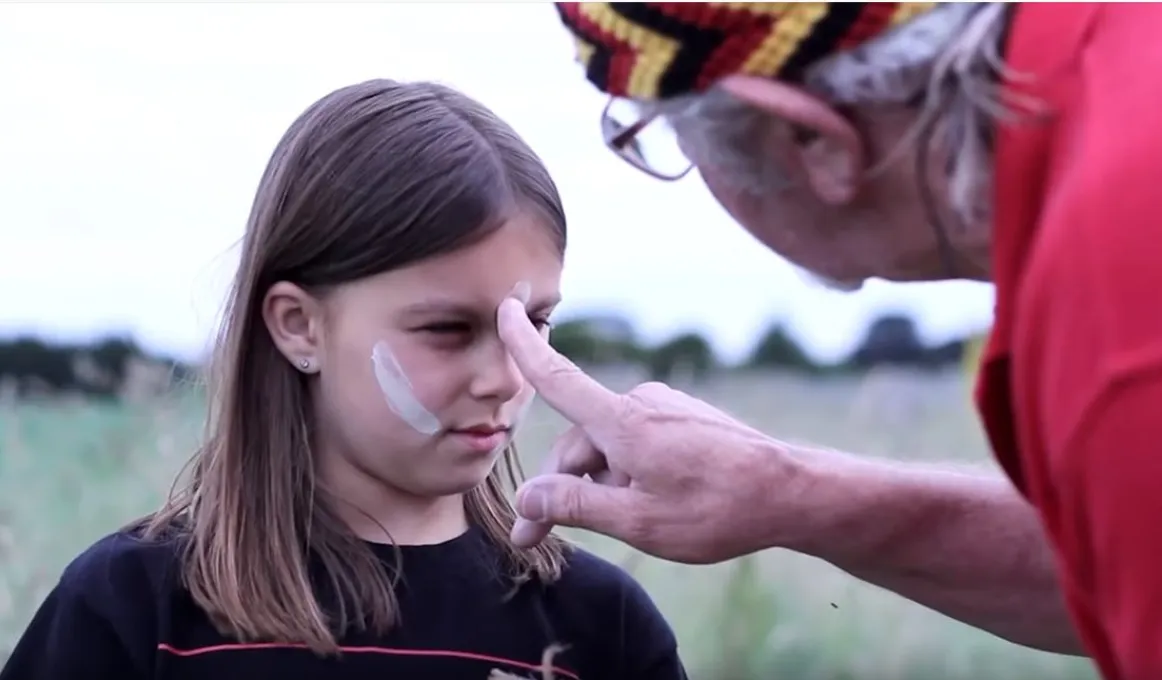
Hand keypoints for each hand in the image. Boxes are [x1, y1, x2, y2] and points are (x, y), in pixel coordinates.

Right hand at [496, 297, 806, 564]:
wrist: (790, 492)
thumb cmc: (717, 510)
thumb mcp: (638, 521)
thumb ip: (576, 506)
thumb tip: (527, 496)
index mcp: (623, 423)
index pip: (558, 378)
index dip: (524, 345)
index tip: (505, 308)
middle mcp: (640, 404)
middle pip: (578, 443)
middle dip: (557, 489)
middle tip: (536, 538)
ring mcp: (664, 409)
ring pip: (607, 449)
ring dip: (596, 486)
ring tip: (617, 527)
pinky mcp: (681, 420)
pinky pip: (635, 444)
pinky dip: (625, 474)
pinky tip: (645, 506)